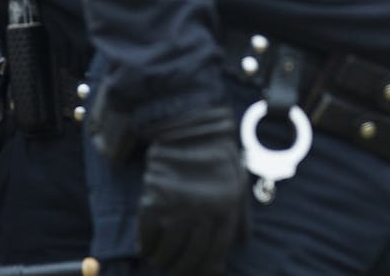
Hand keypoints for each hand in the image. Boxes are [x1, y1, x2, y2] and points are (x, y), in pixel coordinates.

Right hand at [137, 107, 249, 275]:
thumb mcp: (237, 183)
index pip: (216, 254)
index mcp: (226, 209)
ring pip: (166, 254)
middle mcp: (203, 213)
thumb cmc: (215, 156)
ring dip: (162, 261)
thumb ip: (240, 214)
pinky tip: (148, 245)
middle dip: (181, 271)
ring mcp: (177, 209)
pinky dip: (147, 246)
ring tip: (160, 259)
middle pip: (190, 259)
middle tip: (175, 272)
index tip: (200, 275)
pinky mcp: (153, 203)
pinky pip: (147, 239)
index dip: (207, 270)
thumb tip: (242, 241)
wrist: (188, 128)